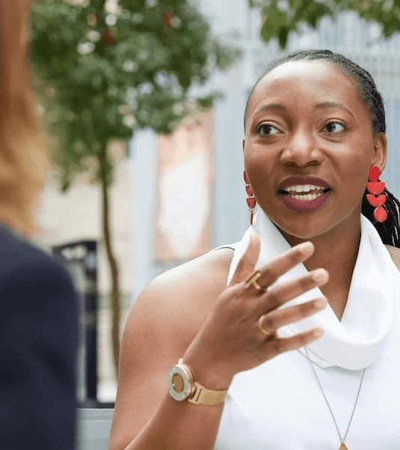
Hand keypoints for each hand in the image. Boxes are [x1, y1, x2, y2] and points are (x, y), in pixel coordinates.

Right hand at [183, 233, 327, 388]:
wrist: (209, 356)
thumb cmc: (223, 318)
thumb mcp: (230, 288)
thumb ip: (245, 262)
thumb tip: (254, 234)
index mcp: (242, 293)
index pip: (268, 272)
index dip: (288, 259)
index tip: (309, 247)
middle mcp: (248, 310)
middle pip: (277, 294)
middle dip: (300, 284)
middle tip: (324, 274)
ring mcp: (255, 331)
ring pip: (280, 318)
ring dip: (302, 310)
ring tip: (324, 301)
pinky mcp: (262, 352)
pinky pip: (283, 345)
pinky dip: (300, 339)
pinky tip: (318, 331)